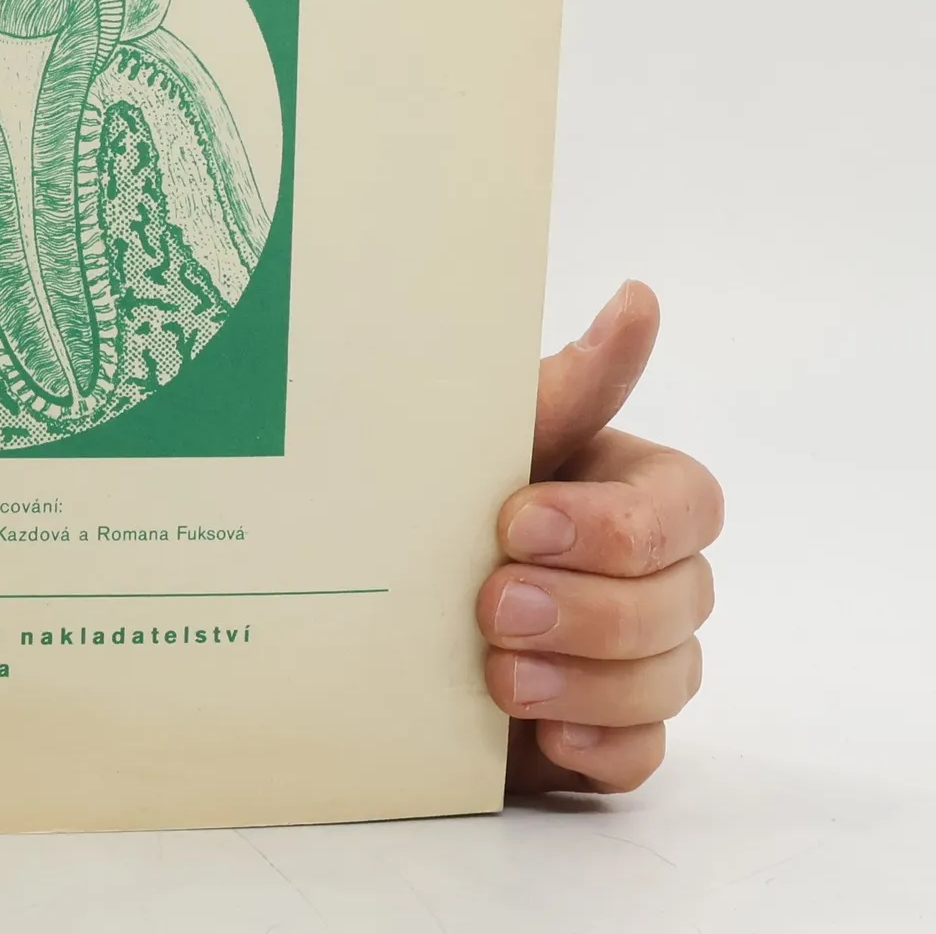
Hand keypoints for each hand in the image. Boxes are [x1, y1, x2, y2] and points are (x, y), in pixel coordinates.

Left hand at [480, 281, 723, 794]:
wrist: (368, 588)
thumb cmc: (441, 489)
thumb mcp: (486, 436)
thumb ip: (566, 391)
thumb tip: (639, 300)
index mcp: (632, 486)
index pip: (686, 505)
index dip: (612, 524)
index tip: (515, 521)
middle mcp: (651, 571)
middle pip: (681, 600)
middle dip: (587, 608)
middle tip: (491, 605)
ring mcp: (637, 655)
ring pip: (668, 679)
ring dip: (584, 679)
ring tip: (497, 673)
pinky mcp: (606, 728)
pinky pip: (642, 755)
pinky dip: (598, 745)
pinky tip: (546, 733)